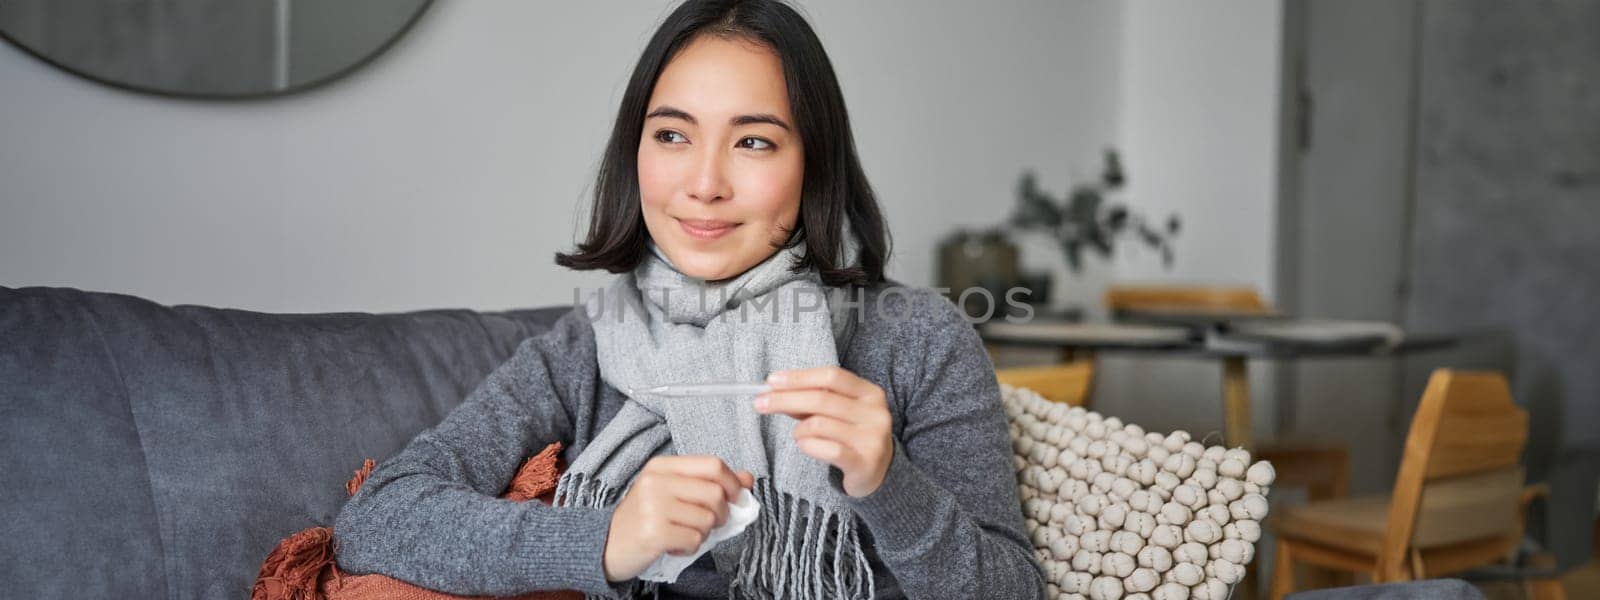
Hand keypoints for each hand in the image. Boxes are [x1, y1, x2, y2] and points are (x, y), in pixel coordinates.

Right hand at [602, 455, 753, 581]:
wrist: (606, 545)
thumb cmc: (644, 518)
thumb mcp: (673, 492)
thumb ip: (709, 482)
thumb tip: (748, 478)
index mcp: (662, 466)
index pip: (713, 465)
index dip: (732, 483)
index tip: (735, 498)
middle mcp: (656, 481)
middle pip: (715, 493)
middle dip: (721, 514)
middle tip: (707, 523)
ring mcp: (653, 506)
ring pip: (707, 519)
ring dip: (703, 533)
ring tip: (683, 533)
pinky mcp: (654, 532)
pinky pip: (695, 540)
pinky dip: (691, 548)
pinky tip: (675, 545)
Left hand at [755, 367, 893, 497]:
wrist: (879, 472)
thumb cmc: (852, 436)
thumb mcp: (838, 412)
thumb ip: (813, 400)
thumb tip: (775, 390)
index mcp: (870, 393)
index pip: (831, 376)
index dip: (799, 377)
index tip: (771, 381)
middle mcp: (875, 413)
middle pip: (821, 398)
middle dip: (784, 399)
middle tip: (760, 403)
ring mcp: (872, 439)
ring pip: (818, 424)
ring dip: (798, 430)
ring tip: (799, 435)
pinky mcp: (863, 462)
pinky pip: (825, 449)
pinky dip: (807, 445)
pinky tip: (805, 445)